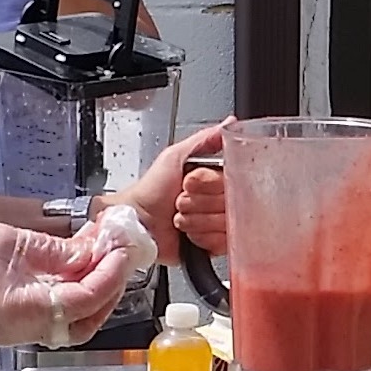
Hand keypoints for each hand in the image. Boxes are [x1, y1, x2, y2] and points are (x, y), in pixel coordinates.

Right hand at [0, 219, 134, 345]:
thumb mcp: (10, 242)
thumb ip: (55, 252)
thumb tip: (90, 254)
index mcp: (23, 309)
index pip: (84, 299)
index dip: (110, 274)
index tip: (123, 250)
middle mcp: (25, 330)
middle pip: (87, 320)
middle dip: (110, 289)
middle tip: (120, 256)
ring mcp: (21, 333)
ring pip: (75, 324)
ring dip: (96, 295)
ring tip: (103, 261)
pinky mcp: (17, 328)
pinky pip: (57, 318)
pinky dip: (75, 297)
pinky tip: (79, 272)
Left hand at [119, 119, 229, 263]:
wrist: (137, 222)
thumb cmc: (151, 189)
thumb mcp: (175, 156)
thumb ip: (204, 140)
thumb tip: (229, 124)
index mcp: (214, 179)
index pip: (232, 181)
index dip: (209, 184)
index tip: (190, 183)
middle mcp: (219, 201)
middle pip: (229, 204)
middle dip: (200, 203)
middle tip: (181, 201)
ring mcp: (217, 224)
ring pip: (225, 224)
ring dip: (197, 221)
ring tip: (180, 217)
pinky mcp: (213, 246)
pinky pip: (222, 243)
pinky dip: (201, 238)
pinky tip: (188, 234)